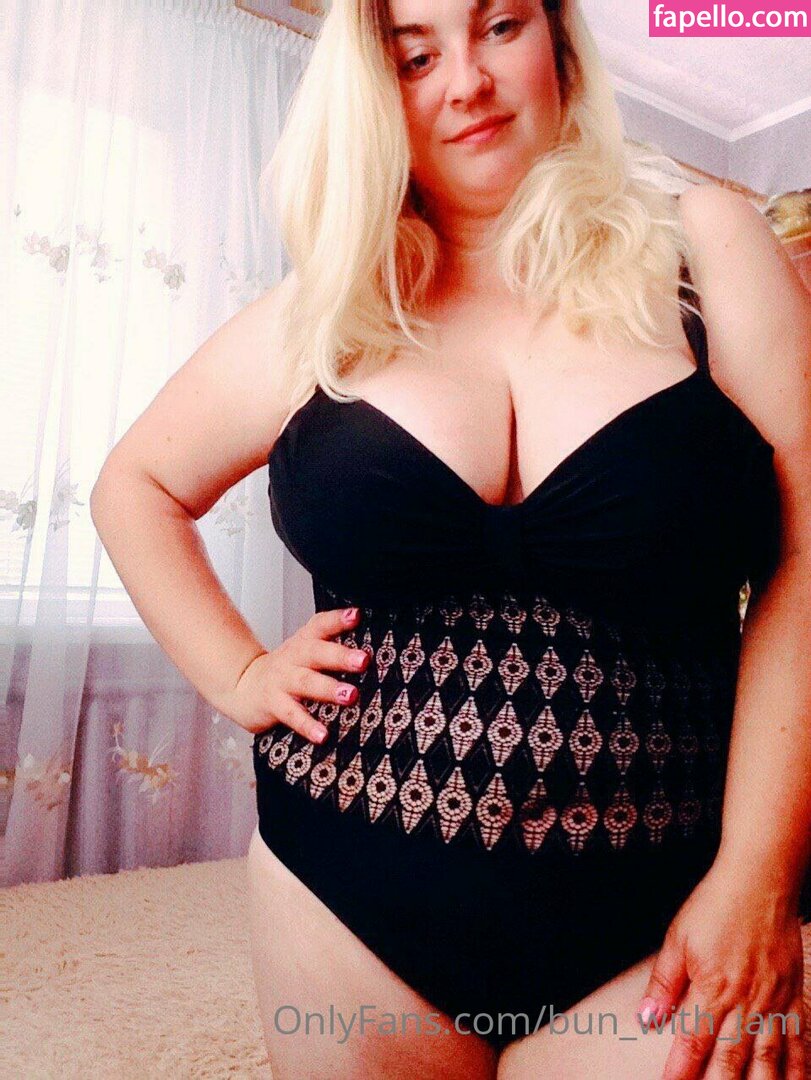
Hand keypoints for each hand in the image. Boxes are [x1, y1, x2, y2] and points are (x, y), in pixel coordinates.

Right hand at [216, 606, 369, 740]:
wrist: (243, 685)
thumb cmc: (286, 668)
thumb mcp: (305, 648)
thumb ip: (331, 641)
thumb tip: (369, 640)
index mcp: (304, 642)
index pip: (321, 625)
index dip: (338, 620)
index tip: (356, 616)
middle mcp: (294, 658)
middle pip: (316, 652)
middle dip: (340, 656)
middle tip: (363, 660)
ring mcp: (283, 681)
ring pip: (306, 683)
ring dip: (329, 689)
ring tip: (350, 696)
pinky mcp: (274, 704)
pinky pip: (292, 715)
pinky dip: (307, 725)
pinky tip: (322, 735)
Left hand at [636, 859, 805, 1078]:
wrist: (759, 882)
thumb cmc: (716, 906)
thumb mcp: (678, 939)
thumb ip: (664, 983)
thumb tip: (647, 1019)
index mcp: (713, 989)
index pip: (693, 1043)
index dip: (681, 1072)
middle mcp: (746, 1003)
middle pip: (732, 1061)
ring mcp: (774, 1002)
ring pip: (768, 1060)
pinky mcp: (794, 996)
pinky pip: (798, 1041)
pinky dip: (797, 1068)